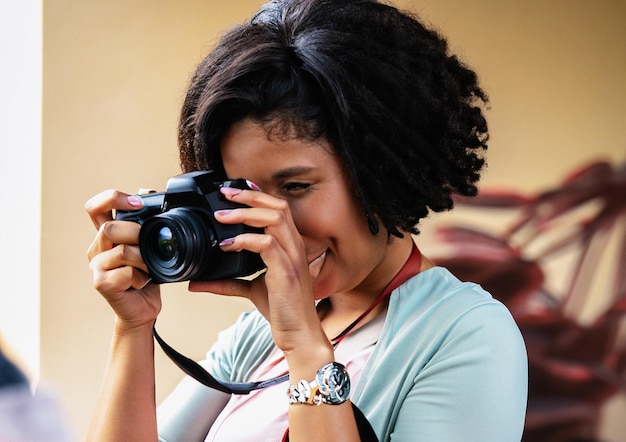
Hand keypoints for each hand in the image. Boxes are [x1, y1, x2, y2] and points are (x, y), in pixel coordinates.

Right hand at [85, 190, 160, 329]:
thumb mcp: (149, 245)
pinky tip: (141, 283)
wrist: (143, 308)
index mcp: (106, 235)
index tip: (139, 204)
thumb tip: (149, 193)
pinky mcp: (101, 283)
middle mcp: (97, 248)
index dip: (113, 199)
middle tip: (149, 245)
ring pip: (122, 251)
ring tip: (147, 268)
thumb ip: (145, 222)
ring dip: (143, 259)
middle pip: (109, 228)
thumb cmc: (146, 275)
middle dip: (136, 234)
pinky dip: (141, 277)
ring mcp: (96, 267)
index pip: (95, 207)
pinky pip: (126, 272)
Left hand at [189, 187, 330, 357]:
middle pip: (278, 206)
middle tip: (225, 193)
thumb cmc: (281, 310)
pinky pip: (267, 244)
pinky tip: (227, 246)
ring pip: (274, 219)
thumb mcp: (250, 290)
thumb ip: (226, 282)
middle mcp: (294, 247)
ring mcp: (292, 258)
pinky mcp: (286, 271)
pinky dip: (244, 240)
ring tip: (222, 215)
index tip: (235, 191)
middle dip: (250, 196)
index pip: (279, 209)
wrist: (298, 335)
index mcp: (290, 247)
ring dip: (245, 213)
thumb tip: (196, 282)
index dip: (258, 196)